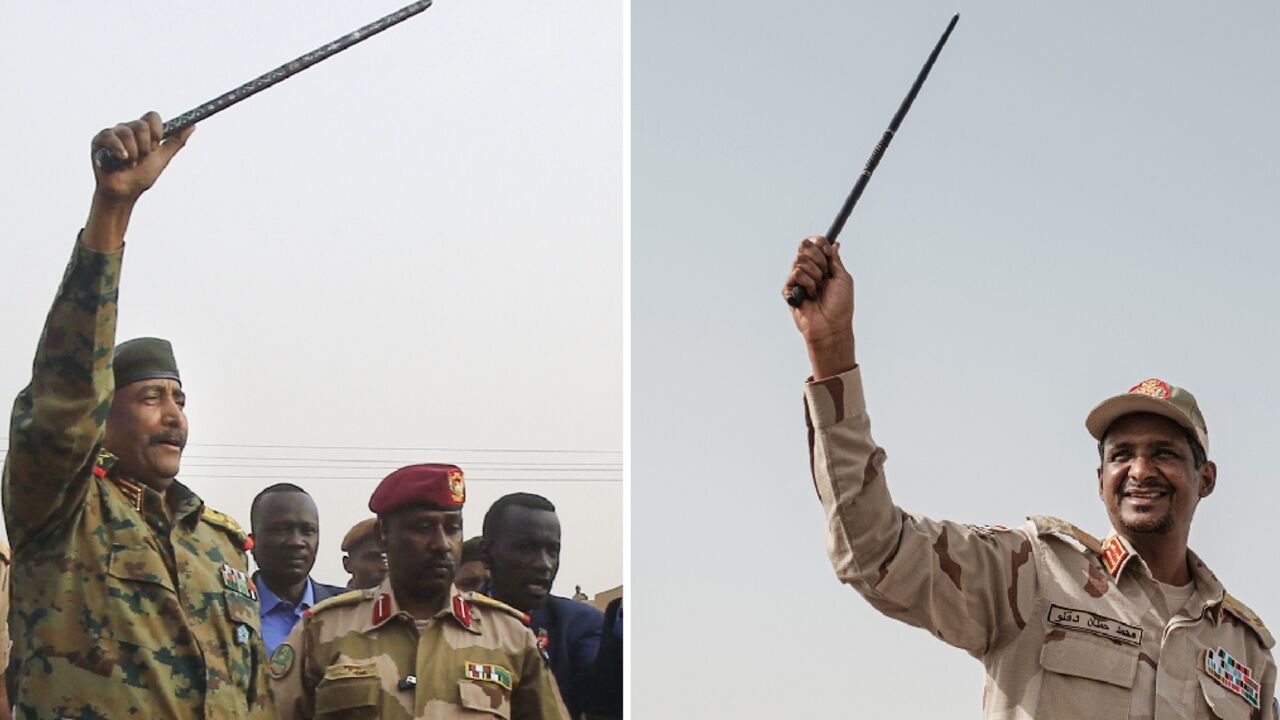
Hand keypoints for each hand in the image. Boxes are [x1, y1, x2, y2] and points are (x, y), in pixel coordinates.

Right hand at [81, 113, 194, 251]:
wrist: (124, 192)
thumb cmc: (141, 177)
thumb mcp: (162, 158)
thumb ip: (176, 141)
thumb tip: (192, 125)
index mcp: (142, 131)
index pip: (152, 117)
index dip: (156, 131)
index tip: (155, 147)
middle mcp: (127, 129)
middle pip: (141, 125)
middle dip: (145, 146)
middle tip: (141, 158)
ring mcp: (113, 133)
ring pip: (127, 132)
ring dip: (133, 153)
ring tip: (129, 164)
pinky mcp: (99, 140)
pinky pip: (110, 136)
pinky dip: (119, 150)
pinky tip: (121, 160)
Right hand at [784, 236, 855, 377]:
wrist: (832, 326)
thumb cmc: (841, 306)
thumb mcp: (843, 278)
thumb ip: (835, 259)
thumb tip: (833, 243)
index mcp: (822, 266)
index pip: (814, 243)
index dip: (819, 242)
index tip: (827, 250)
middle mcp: (809, 270)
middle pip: (804, 246)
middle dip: (818, 259)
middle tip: (824, 274)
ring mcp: (798, 280)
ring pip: (799, 260)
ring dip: (814, 274)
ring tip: (818, 289)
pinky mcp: (789, 290)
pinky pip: (795, 274)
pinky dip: (807, 284)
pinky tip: (810, 296)